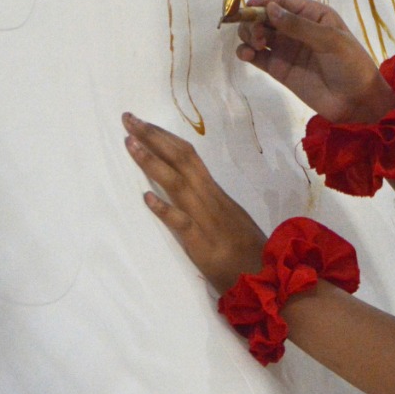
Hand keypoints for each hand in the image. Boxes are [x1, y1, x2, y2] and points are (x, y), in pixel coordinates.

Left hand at [125, 113, 265, 293]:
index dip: (165, 137)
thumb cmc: (249, 249)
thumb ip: (211, 202)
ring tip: (129, 143)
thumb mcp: (230, 217)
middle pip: (181, 160)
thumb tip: (192, 188)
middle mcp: (210, 198)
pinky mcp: (201, 244)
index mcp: (215, 192)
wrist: (266, 274)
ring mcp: (206, 219)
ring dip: (152, 162)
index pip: (189, 155)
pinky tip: (146, 197)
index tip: (143, 123)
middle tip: (129, 119)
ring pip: (177, 183)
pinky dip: (164, 209)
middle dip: (154, 137)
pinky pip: (181, 223)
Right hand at [237, 0, 394, 123]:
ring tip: (256, 44)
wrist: (356, 101)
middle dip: (253, 19)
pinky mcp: (277, 68)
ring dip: (248, 33)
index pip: (282, 0)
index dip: (263, 0)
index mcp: (313, 14)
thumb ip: (300, 26)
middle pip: (264, 15)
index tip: (248, 7)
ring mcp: (285, 48)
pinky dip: (245, 51)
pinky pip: (255, 55)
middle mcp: (296, 28)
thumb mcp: (331, 41)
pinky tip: (247, 54)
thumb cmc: (351, 65)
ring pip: (256, 33)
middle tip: (257, 33)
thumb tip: (270, 8)